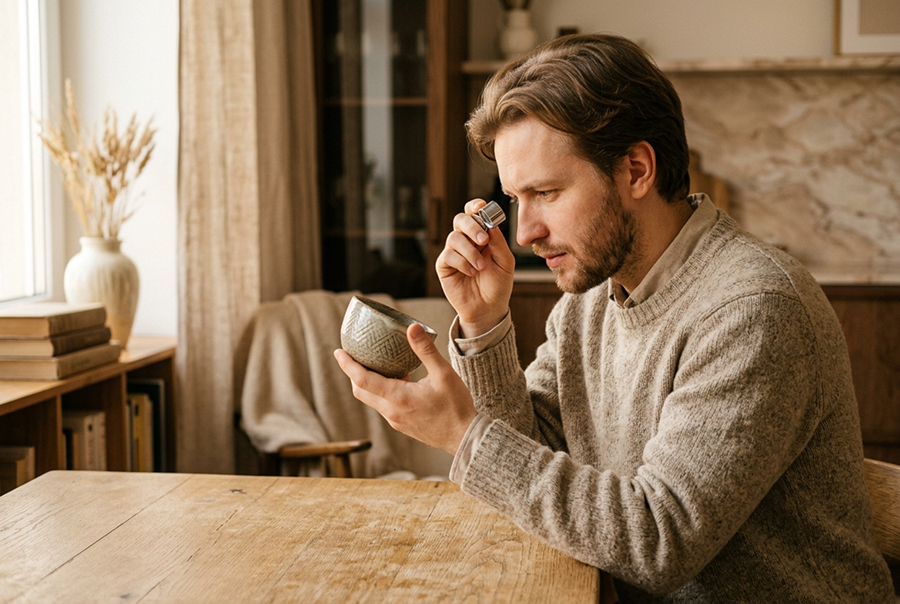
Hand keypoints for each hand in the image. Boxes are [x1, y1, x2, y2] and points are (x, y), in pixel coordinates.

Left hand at [333, 322, 477, 454]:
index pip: (362, 379)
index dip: (347, 364)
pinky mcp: (402, 425)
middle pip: (360, 390)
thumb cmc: (456, 407)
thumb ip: (425, 350)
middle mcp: (391, 411)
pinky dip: (382, 391)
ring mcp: (396, 420)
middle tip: (353, 355)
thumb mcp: (443, 373)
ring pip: (372, 399)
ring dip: (369, 382)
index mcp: (397, 397)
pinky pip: (384, 406)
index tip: (338, 352)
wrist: (465, 438)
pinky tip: (399, 380)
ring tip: (377, 363)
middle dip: (353, 372)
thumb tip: (412, 327)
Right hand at [436, 199, 515, 336]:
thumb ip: (499, 242)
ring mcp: (454, 252)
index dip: (475, 207)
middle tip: (484, 240)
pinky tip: (471, 272)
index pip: (474, 213)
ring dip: (470, 251)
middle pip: (460, 219)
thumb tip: (491, 224)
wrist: (488, 308)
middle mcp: (466, 241)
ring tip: (481, 267)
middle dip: (472, 226)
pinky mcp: (444, 266)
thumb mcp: (505, 262)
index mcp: (482, 235)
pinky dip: (462, 262)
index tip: (481, 208)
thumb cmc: (498, 285)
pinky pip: (448, 255)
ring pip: (454, 237)